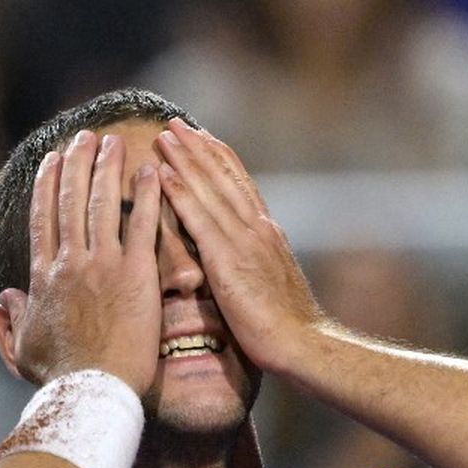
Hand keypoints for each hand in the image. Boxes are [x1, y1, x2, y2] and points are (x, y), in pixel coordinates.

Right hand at [0, 130, 162, 392]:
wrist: (92, 393)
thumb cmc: (59, 381)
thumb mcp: (22, 352)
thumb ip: (10, 323)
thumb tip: (4, 298)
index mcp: (44, 277)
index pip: (44, 219)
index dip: (47, 185)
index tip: (52, 160)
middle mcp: (70, 263)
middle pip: (71, 200)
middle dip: (77, 163)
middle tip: (86, 137)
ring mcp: (103, 266)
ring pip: (103, 203)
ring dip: (107, 167)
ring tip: (114, 142)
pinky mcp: (136, 275)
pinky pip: (142, 225)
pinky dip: (148, 195)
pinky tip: (153, 171)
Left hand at [154, 119, 321, 374]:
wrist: (304, 344)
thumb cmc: (288, 327)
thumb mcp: (271, 283)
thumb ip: (256, 262)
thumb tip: (242, 258)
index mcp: (267, 233)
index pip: (240, 184)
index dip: (218, 158)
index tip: (200, 137)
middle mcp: (257, 227)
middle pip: (224, 176)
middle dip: (199, 147)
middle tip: (175, 123)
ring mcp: (244, 241)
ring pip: (210, 188)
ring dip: (185, 159)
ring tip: (164, 135)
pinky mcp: (228, 260)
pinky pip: (200, 218)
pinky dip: (181, 192)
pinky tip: (164, 174)